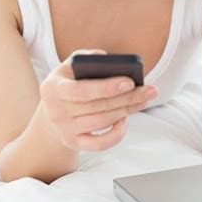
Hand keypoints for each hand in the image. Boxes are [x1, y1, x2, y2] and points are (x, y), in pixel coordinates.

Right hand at [39, 48, 157, 151]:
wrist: (52, 110)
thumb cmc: (68, 83)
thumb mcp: (69, 67)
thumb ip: (85, 58)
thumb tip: (106, 57)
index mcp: (52, 88)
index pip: (81, 90)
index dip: (107, 87)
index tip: (130, 82)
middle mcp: (55, 111)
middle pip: (97, 107)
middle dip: (127, 98)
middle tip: (150, 90)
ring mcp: (63, 129)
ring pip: (101, 123)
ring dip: (126, 111)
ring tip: (143, 100)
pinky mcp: (72, 143)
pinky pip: (98, 144)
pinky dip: (115, 135)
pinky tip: (125, 120)